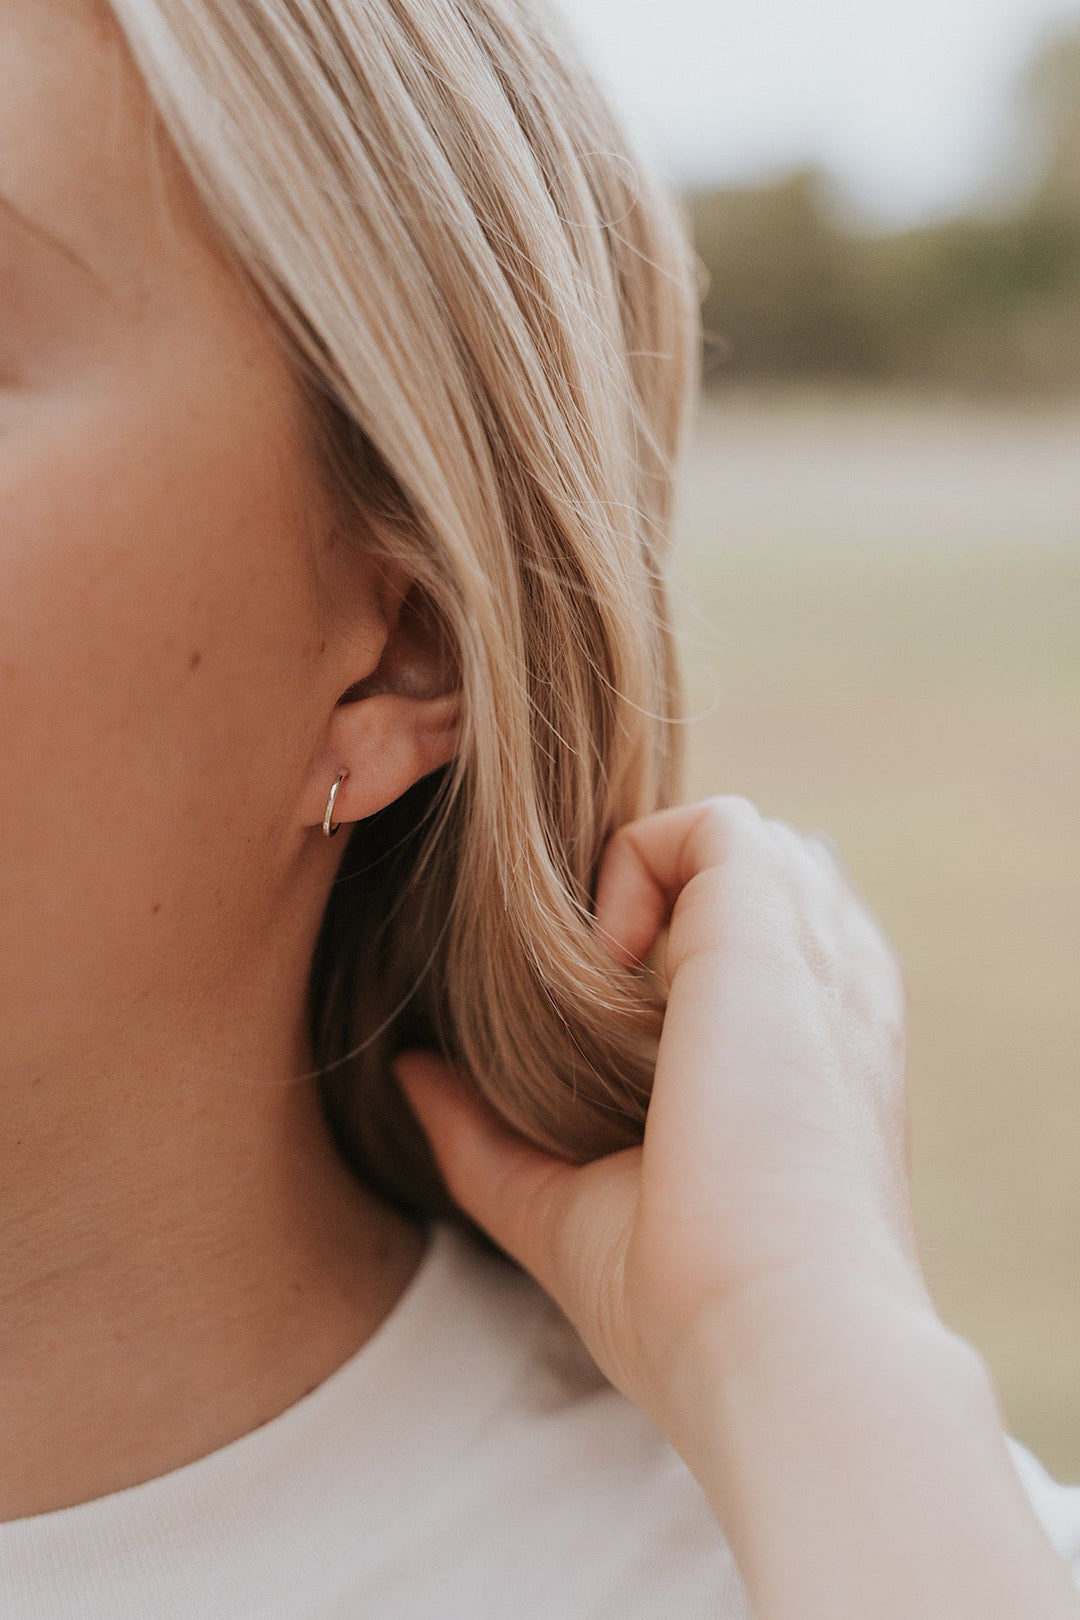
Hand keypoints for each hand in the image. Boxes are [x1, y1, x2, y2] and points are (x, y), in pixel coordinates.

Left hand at [395, 795, 927, 1430]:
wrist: (766, 1334)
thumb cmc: (683, 1301)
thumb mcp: (566, 1210)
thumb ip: (487, 1140)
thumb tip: (413, 1073)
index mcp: (811, 1058)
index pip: (768, 944)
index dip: (682, 945)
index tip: (595, 1008)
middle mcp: (827, 994)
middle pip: (759, 878)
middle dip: (665, 903)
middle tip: (587, 985)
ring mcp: (811, 954)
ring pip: (742, 843)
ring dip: (652, 886)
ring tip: (599, 980)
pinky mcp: (772, 923)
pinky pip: (712, 827)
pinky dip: (638, 865)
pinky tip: (609, 960)